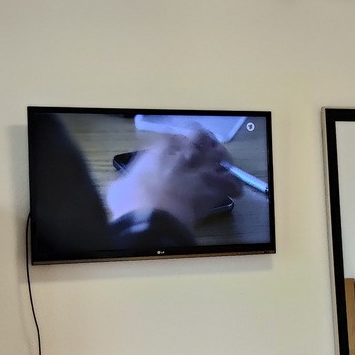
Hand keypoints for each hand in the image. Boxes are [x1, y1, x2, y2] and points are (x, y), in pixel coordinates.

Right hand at [105, 131, 241, 229]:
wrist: (152, 218)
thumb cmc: (131, 202)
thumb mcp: (119, 187)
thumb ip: (126, 181)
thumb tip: (123, 185)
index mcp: (160, 149)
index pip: (172, 137)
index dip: (176, 143)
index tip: (176, 150)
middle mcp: (184, 152)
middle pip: (201, 138)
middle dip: (204, 143)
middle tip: (205, 151)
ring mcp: (202, 167)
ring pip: (220, 154)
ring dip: (222, 160)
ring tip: (222, 167)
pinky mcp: (215, 186)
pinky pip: (232, 182)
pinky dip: (234, 186)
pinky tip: (234, 191)